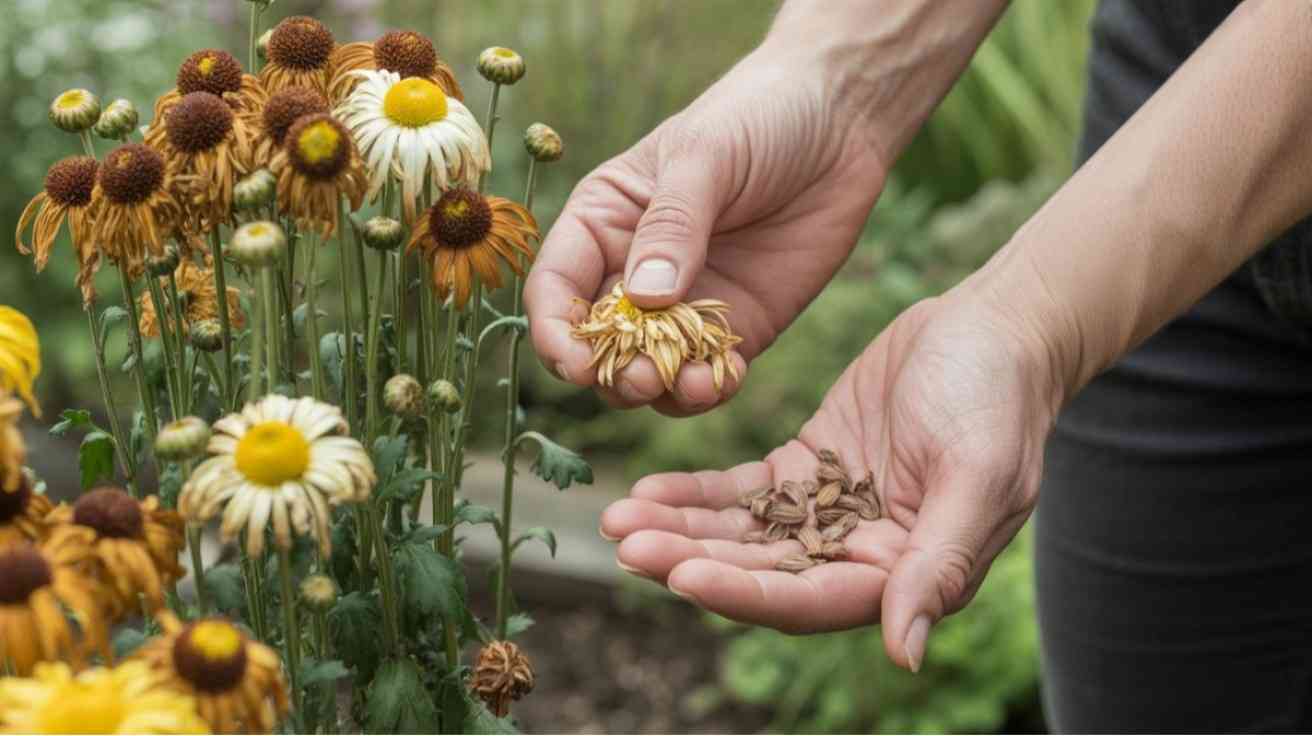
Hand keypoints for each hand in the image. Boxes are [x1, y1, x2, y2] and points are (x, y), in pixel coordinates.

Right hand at [524, 40, 888, 414]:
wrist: (840, 120)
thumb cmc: (756, 116)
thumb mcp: (704, 156)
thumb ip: (672, 225)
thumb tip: (644, 298)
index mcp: (602, 222)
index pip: (555, 288)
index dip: (555, 333)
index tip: (576, 363)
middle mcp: (632, 271)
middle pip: (597, 345)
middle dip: (612, 372)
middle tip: (644, 376)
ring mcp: (684, 305)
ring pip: (647, 372)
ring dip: (659, 389)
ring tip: (690, 380)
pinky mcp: (736, 326)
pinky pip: (706, 375)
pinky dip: (707, 388)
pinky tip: (723, 376)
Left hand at [599, 293, 1061, 669]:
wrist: (996, 328)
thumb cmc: (1001, 399)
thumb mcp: (978, 477)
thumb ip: (939, 565)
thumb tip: (905, 654)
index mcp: (902, 573)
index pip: (807, 599)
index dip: (743, 592)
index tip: (681, 575)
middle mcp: (858, 555)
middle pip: (758, 570)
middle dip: (688, 559)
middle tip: (624, 542)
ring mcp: (827, 510)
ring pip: (740, 532)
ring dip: (678, 528)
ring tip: (616, 517)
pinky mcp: (807, 464)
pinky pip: (741, 489)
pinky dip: (695, 492)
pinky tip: (647, 489)